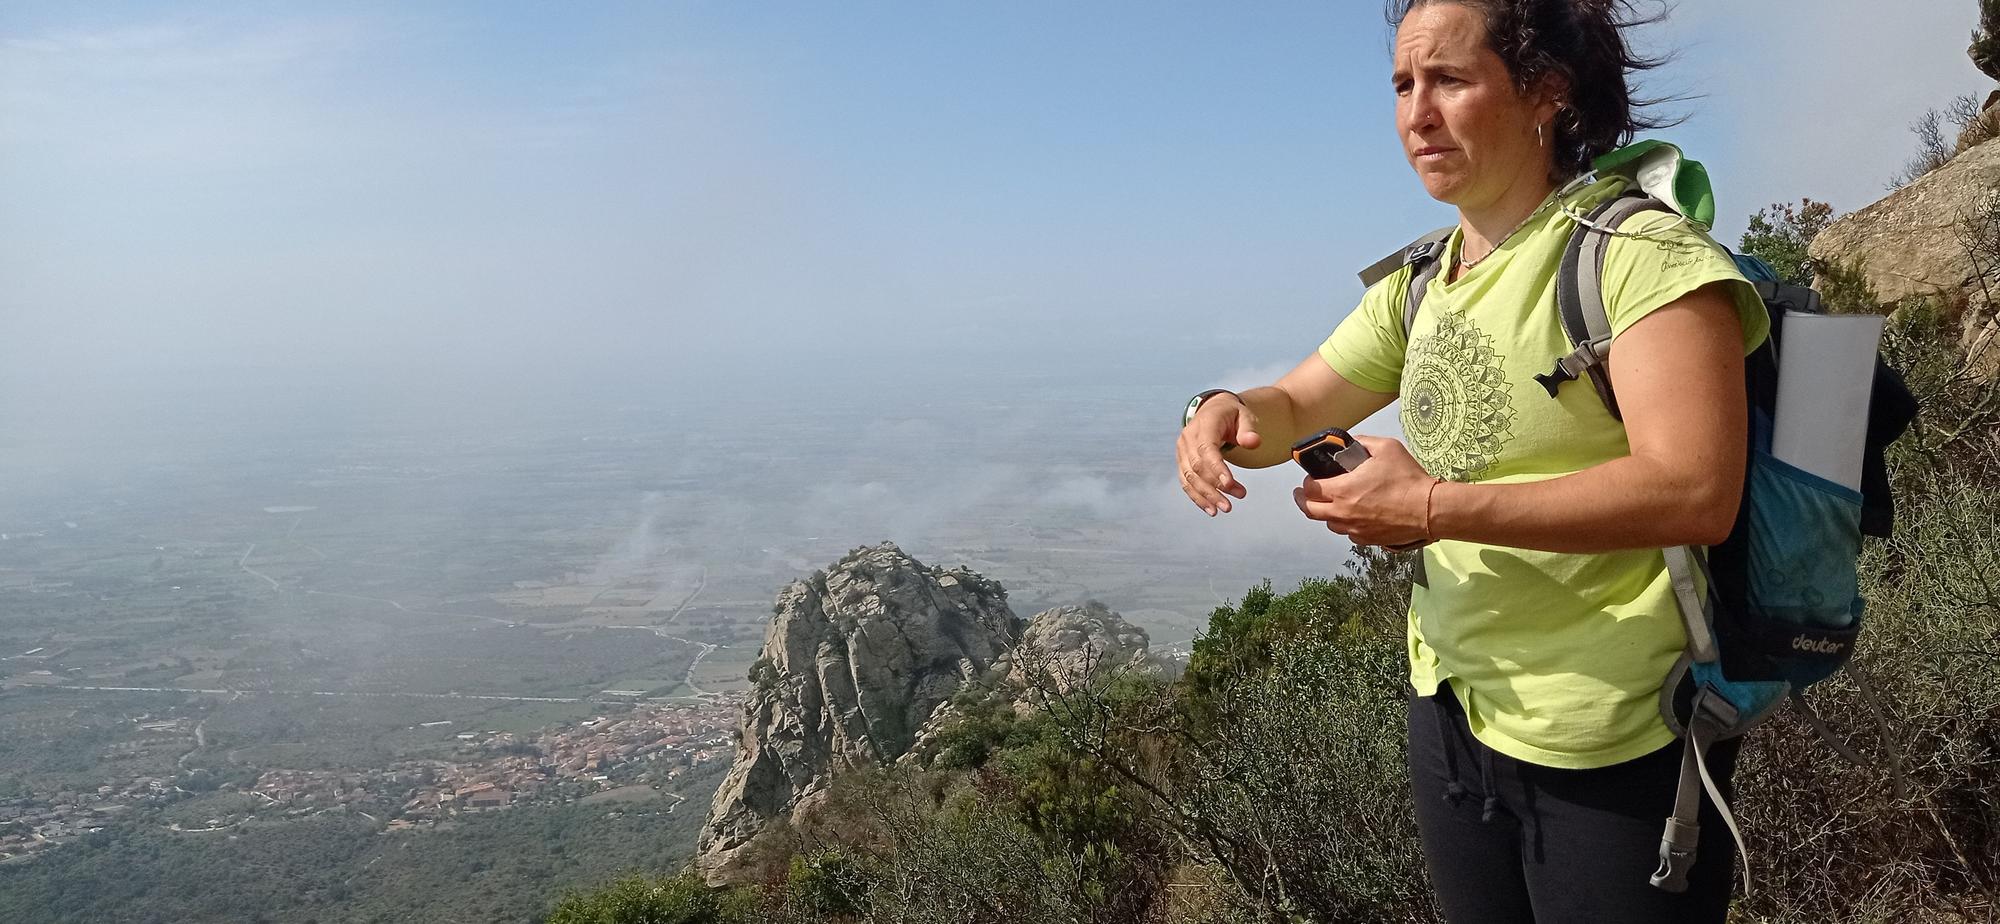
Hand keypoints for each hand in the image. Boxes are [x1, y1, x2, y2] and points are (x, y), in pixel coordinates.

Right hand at [1176, 393, 1261, 515]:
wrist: (1212, 410)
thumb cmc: (1231, 415)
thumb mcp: (1245, 416)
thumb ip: (1249, 430)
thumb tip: (1254, 442)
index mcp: (1204, 425)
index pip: (1207, 449)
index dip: (1217, 468)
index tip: (1229, 484)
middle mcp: (1188, 438)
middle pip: (1197, 467)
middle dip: (1214, 487)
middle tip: (1232, 503)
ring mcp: (1182, 450)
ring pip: (1189, 477)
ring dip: (1206, 496)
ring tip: (1224, 508)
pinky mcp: (1182, 461)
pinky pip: (1186, 481)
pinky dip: (1197, 496)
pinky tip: (1210, 509)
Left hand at [1292, 435, 1433, 545]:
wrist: (1429, 509)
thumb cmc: (1408, 479)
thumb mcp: (1386, 448)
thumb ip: (1363, 442)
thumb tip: (1351, 443)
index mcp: (1343, 490)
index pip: (1310, 490)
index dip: (1306, 483)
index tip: (1310, 478)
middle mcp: (1343, 513)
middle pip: (1310, 511)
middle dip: (1303, 500)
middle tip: (1301, 494)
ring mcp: (1354, 529)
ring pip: (1329, 524)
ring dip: (1325, 513)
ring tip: (1329, 504)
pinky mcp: (1367, 539)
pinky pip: (1348, 534)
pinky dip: (1345, 524)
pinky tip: (1353, 516)